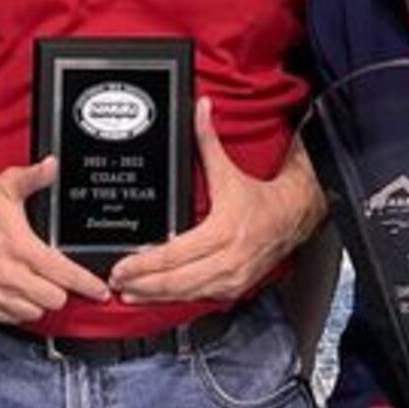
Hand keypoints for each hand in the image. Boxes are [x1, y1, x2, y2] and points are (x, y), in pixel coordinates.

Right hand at [0, 157, 113, 325]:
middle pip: (53, 300)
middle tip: (60, 278)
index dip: (86, 284)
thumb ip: (34, 177)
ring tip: (39, 284)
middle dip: (62, 290)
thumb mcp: (7, 184)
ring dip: (40, 302)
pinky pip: (11, 319)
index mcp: (20, 247)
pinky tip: (20, 293)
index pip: (63, 274)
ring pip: (34, 313)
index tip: (100, 290)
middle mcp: (8, 274)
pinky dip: (19, 310)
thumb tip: (53, 165)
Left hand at [109, 100, 318, 304]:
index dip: (144, 265)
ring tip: (129, 293)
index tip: (121, 268)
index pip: (174, 255)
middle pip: (176, 282)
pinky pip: (199, 299)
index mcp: (222, 232)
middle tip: (116, 283)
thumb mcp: (228, 170)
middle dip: (142, 285)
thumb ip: (207, 140)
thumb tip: (200, 108)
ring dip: (155, 296)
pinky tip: (156, 296)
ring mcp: (231, 279)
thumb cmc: (259, 198)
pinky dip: (176, 299)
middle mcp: (227, 261)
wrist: (292, 217)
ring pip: (186, 296)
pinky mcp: (233, 289)